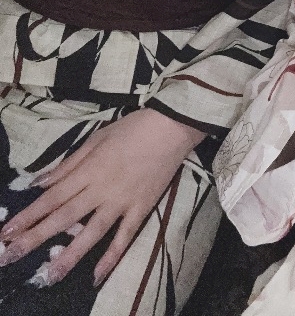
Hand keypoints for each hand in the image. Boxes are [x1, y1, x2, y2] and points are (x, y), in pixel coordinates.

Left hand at [0, 107, 203, 286]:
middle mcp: (101, 189)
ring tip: (49, 276)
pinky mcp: (141, 209)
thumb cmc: (133, 128)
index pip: (52, 197)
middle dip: (35, 238)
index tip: (6, 233)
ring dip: (69, 255)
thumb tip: (41, 182)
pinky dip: (112, 256)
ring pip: (91, 233)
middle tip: (10, 257)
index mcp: (89, 169)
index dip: (28, 215)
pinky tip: (97, 274)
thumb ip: (69, 163)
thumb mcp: (97, 138)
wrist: (172, 126)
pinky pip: (125, 236)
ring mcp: (122, 201)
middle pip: (64, 217)